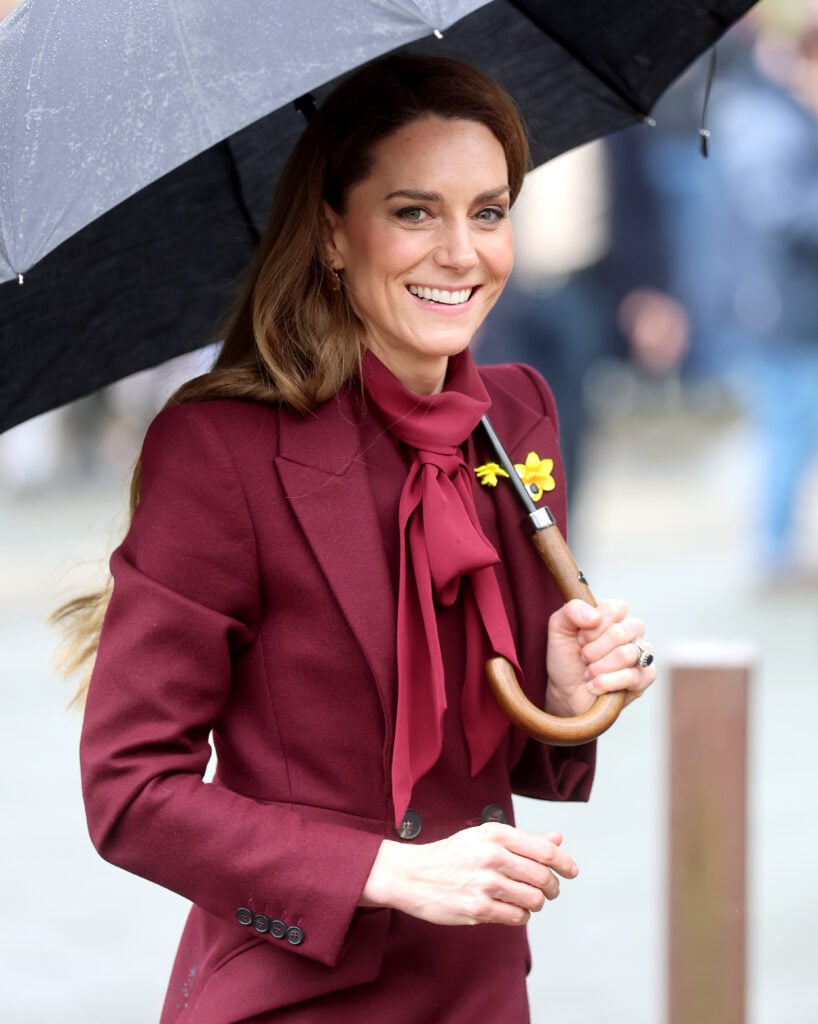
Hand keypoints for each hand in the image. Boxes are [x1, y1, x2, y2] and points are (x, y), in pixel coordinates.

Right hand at [360, 823, 577, 925]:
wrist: (412, 875)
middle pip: (543, 877)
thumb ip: (523, 840)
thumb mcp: (485, 838)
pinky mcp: (478, 909)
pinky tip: (510, 909)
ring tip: (526, 900)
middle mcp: (492, 856)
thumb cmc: (452, 855)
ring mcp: (485, 884)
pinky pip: (517, 918)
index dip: (564, 863)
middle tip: (548, 890)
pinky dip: (520, 916)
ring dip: (536, 903)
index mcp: (495, 834)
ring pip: (534, 900)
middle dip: (552, 887)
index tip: (571, 872)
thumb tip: (558, 839)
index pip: (545, 850)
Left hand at [545, 598, 655, 717]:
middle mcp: (632, 631)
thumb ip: (571, 611)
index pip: (615, 608)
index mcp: (614, 614)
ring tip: (588, 673)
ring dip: (598, 668)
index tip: (579, 639)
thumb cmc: (566, 658)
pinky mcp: (645, 677)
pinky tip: (595, 686)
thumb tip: (595, 616)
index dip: (593, 627)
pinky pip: (632, 676)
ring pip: (626, 655)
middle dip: (593, 650)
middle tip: (583, 658)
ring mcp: (642, 653)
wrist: (566, 693)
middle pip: (620, 633)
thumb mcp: (559, 629)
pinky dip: (607, 683)